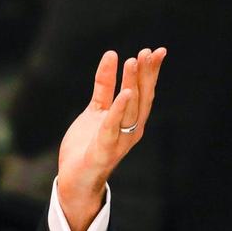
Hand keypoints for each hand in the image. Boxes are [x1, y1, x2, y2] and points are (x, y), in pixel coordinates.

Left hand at [57, 47, 166, 230]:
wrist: (76, 179)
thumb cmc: (88, 144)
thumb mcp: (96, 109)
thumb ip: (104, 86)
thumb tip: (111, 55)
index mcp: (131, 120)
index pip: (144, 92)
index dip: (150, 72)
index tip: (155, 51)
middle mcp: (130, 130)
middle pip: (141, 97)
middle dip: (146, 74)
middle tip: (149, 52)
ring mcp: (119, 141)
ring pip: (130, 108)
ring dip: (133, 84)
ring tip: (134, 62)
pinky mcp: (103, 150)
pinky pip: (112, 126)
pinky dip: (119, 110)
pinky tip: (124, 93)